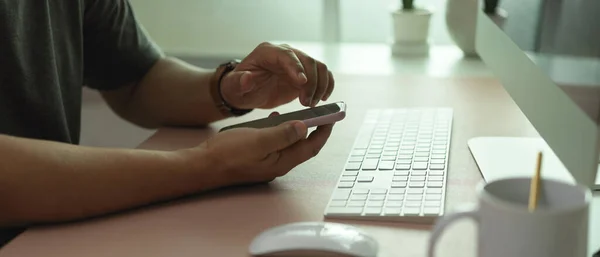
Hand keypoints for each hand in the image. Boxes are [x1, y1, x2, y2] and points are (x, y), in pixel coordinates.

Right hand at [190, 115, 333, 184]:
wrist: (202, 166)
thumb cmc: (228, 154)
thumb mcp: (258, 140)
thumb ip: (282, 134)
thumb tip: (304, 127)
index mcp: (282, 161)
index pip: (311, 146)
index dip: (324, 131)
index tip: (333, 117)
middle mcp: (278, 163)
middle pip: (303, 145)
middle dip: (315, 129)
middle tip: (322, 113)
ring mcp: (267, 161)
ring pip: (289, 143)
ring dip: (297, 128)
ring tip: (303, 113)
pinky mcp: (257, 157)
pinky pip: (274, 142)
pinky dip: (279, 129)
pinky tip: (274, 119)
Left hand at [219, 42, 334, 108]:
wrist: (246, 92)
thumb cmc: (239, 88)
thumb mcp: (234, 87)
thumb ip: (239, 82)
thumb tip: (247, 78)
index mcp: (268, 52)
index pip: (286, 55)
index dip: (295, 67)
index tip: (301, 83)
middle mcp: (285, 53)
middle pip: (307, 61)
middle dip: (311, 83)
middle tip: (306, 103)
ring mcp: (297, 63)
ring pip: (319, 67)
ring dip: (320, 86)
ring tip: (311, 103)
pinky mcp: (306, 74)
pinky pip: (323, 75)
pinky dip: (327, 85)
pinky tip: (323, 98)